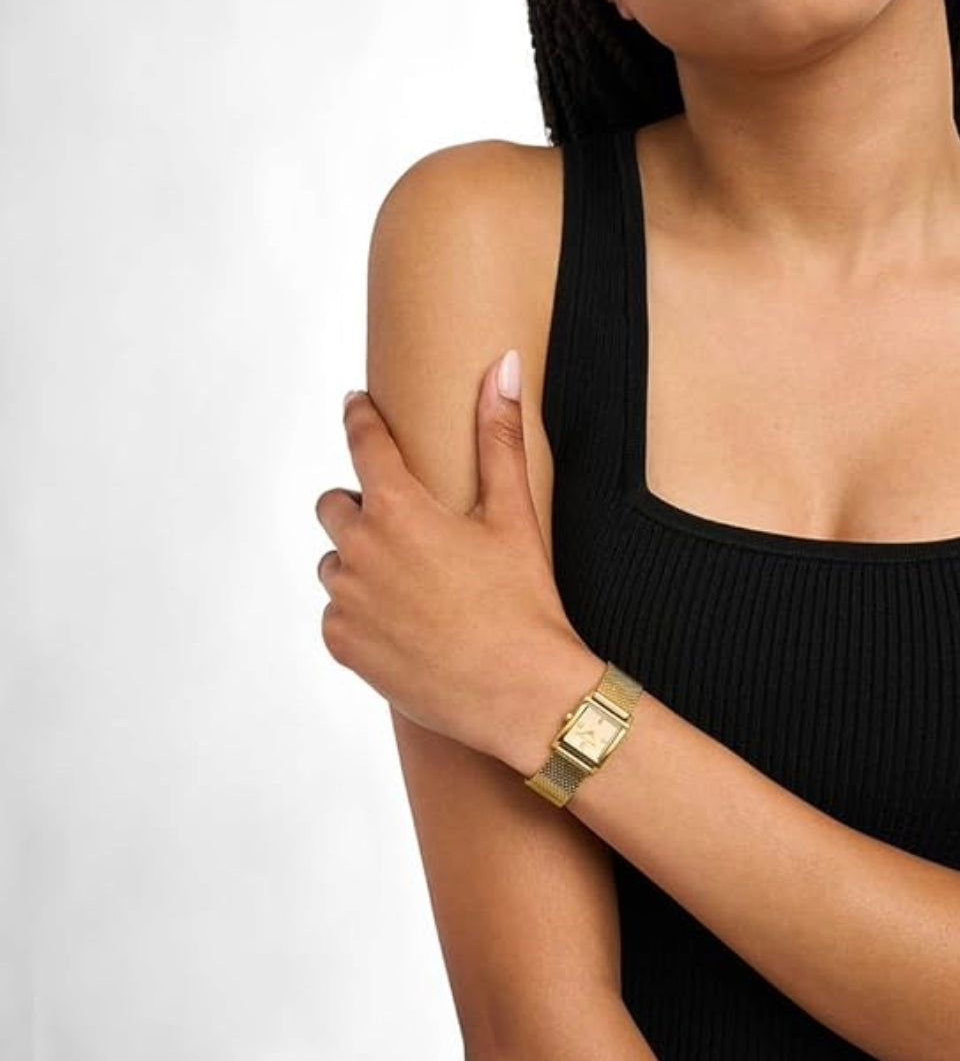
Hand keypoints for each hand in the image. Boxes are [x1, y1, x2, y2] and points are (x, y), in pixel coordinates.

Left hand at [314, 348, 586, 759]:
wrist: (521, 694)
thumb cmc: (523, 600)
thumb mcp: (514, 512)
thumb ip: (499, 434)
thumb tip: (502, 366)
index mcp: (399, 508)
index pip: (362, 442)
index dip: (359, 418)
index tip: (356, 405)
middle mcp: (360, 550)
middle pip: (334, 505)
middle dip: (362, 505)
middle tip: (405, 524)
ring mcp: (347, 602)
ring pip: (335, 562)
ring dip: (360, 561)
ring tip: (410, 582)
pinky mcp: (344, 646)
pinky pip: (335, 614)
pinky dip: (360, 612)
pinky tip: (403, 621)